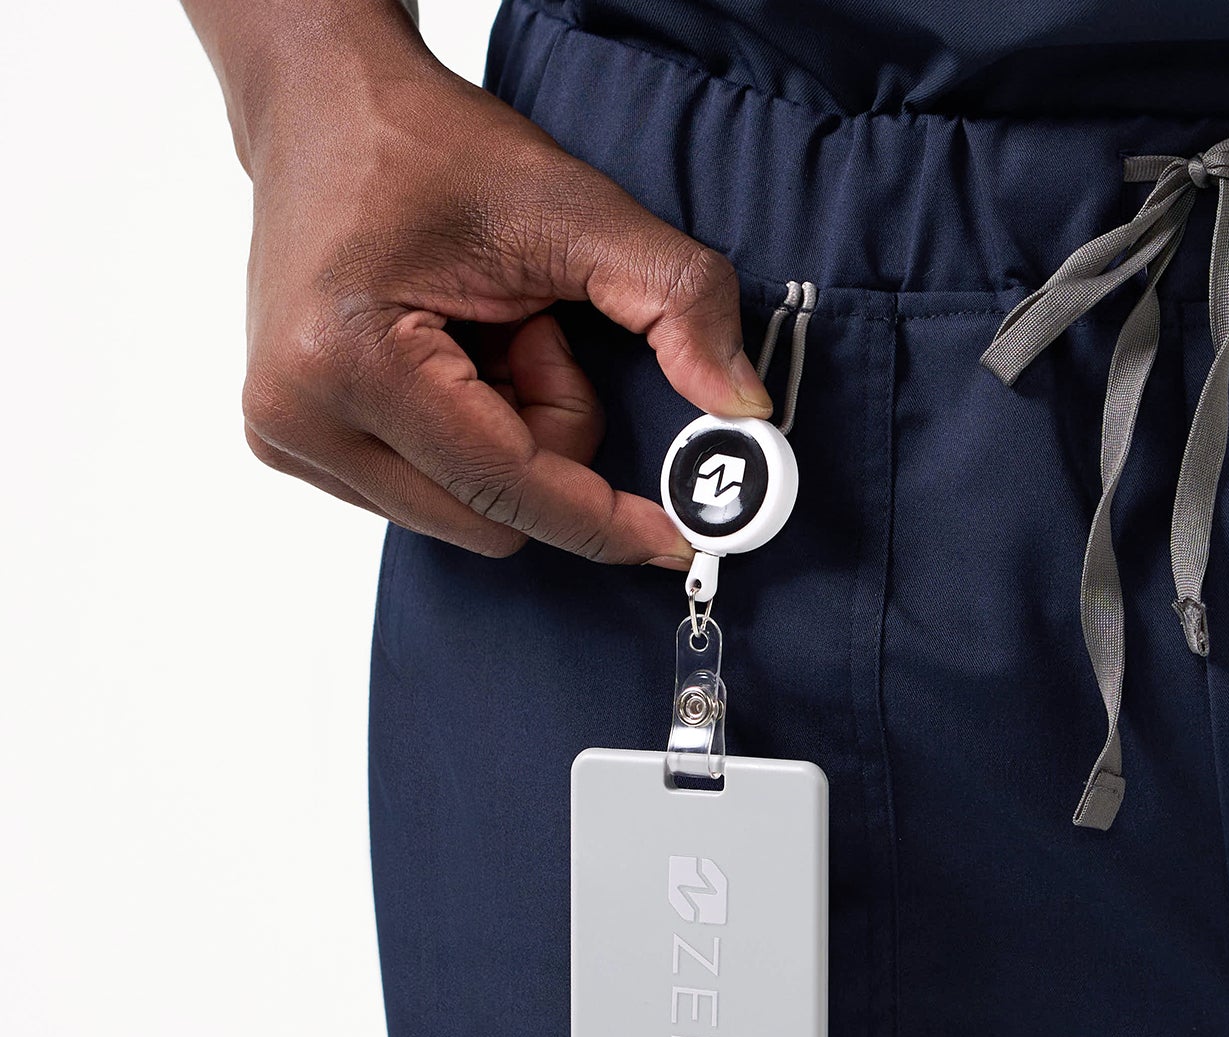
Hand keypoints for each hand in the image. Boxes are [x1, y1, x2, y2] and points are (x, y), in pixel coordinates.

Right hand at [221, 5, 770, 565]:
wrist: (321, 106)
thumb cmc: (427, 147)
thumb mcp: (575, 209)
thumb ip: (679, 302)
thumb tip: (745, 407)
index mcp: (350, 359)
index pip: (507, 486)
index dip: (603, 519)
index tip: (675, 540)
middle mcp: (299, 415)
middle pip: (491, 517)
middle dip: (547, 444)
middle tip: (538, 338)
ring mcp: (286, 436)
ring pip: (466, 513)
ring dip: (510, 441)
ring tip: (488, 337)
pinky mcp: (293, 443)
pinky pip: (430, 494)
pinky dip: (471, 442)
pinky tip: (454, 359)